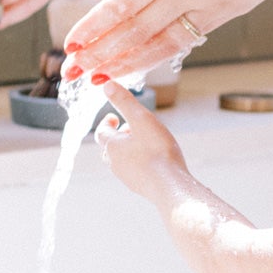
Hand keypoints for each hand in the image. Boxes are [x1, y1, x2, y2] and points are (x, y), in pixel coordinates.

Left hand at [57, 0, 272, 78]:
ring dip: (127, 63)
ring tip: (99, 77)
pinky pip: (188, 37)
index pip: (127, 0)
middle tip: (71, 71)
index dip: (96, 26)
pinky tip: (140, 61)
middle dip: (101, 53)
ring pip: (163, 42)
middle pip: (138, 29)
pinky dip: (159, 53)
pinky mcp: (230, 11)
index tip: (72, 44)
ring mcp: (215, 4)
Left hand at [92, 79, 186, 199]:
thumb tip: (107, 84)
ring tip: (143, 143)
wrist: (170, 186)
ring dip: (128, 150)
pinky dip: (139, 163)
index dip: (107, 123)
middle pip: (108, 148)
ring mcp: (127, 178)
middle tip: (129, 129)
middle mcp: (115, 163)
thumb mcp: (141, 119)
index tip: (114, 117)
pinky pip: (134, 172)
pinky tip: (154, 161)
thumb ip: (124, 101)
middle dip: (117, 137)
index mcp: (112, 146)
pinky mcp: (140, 187)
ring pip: (120, 161)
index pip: (101, 132)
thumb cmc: (157, 151)